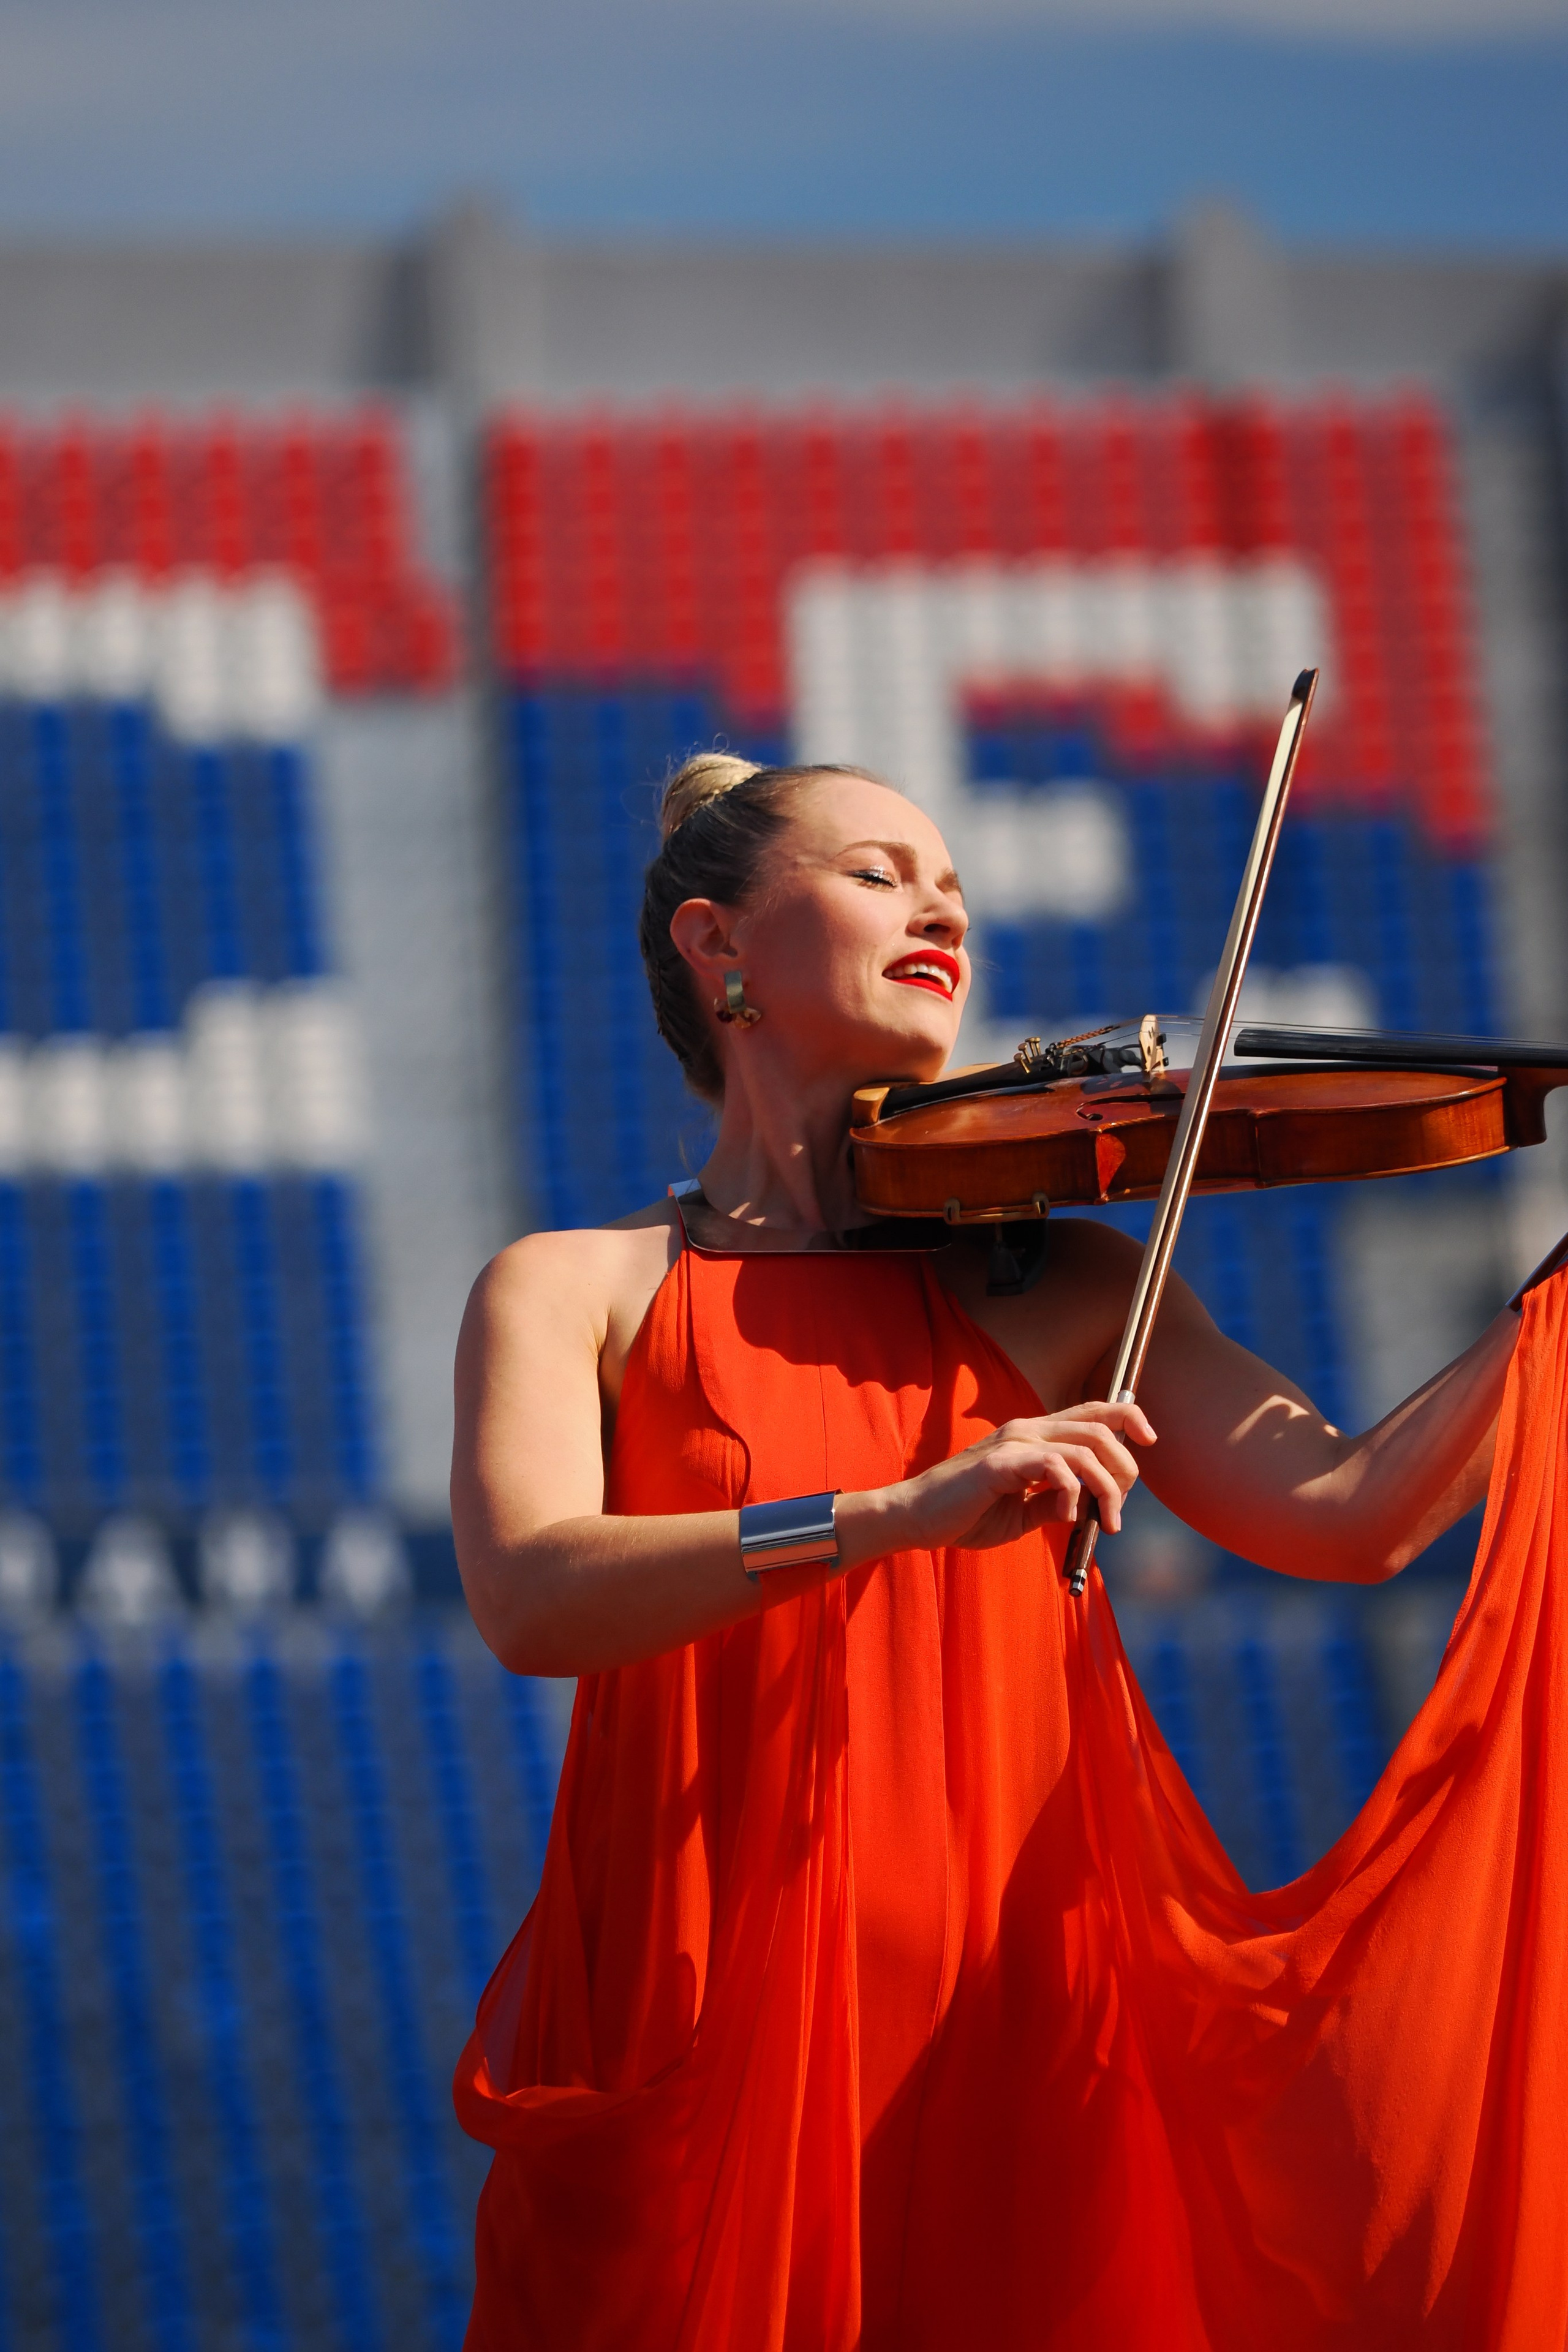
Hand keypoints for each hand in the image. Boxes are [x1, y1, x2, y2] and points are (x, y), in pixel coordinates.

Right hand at [839, 1400, 1155, 1562]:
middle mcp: (1028, 1430)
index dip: (1129, 1416)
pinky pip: (1055, 1467)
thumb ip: (1053, 1502)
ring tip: (1105, 1522)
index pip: (1093, 1411)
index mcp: (1034, 1436)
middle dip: (1126, 1469)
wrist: (916, 1519)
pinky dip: (1072, 1493)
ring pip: (1086, 1449)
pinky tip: (1066, 1516)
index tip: (1150, 1440)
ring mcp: (1014, 1442)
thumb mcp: (1021, 1512)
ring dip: (1107, 1488)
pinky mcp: (1001, 1462)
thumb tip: (1085, 1505)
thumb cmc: (964, 1515)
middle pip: (1100, 1428)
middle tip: (1119, 1511)